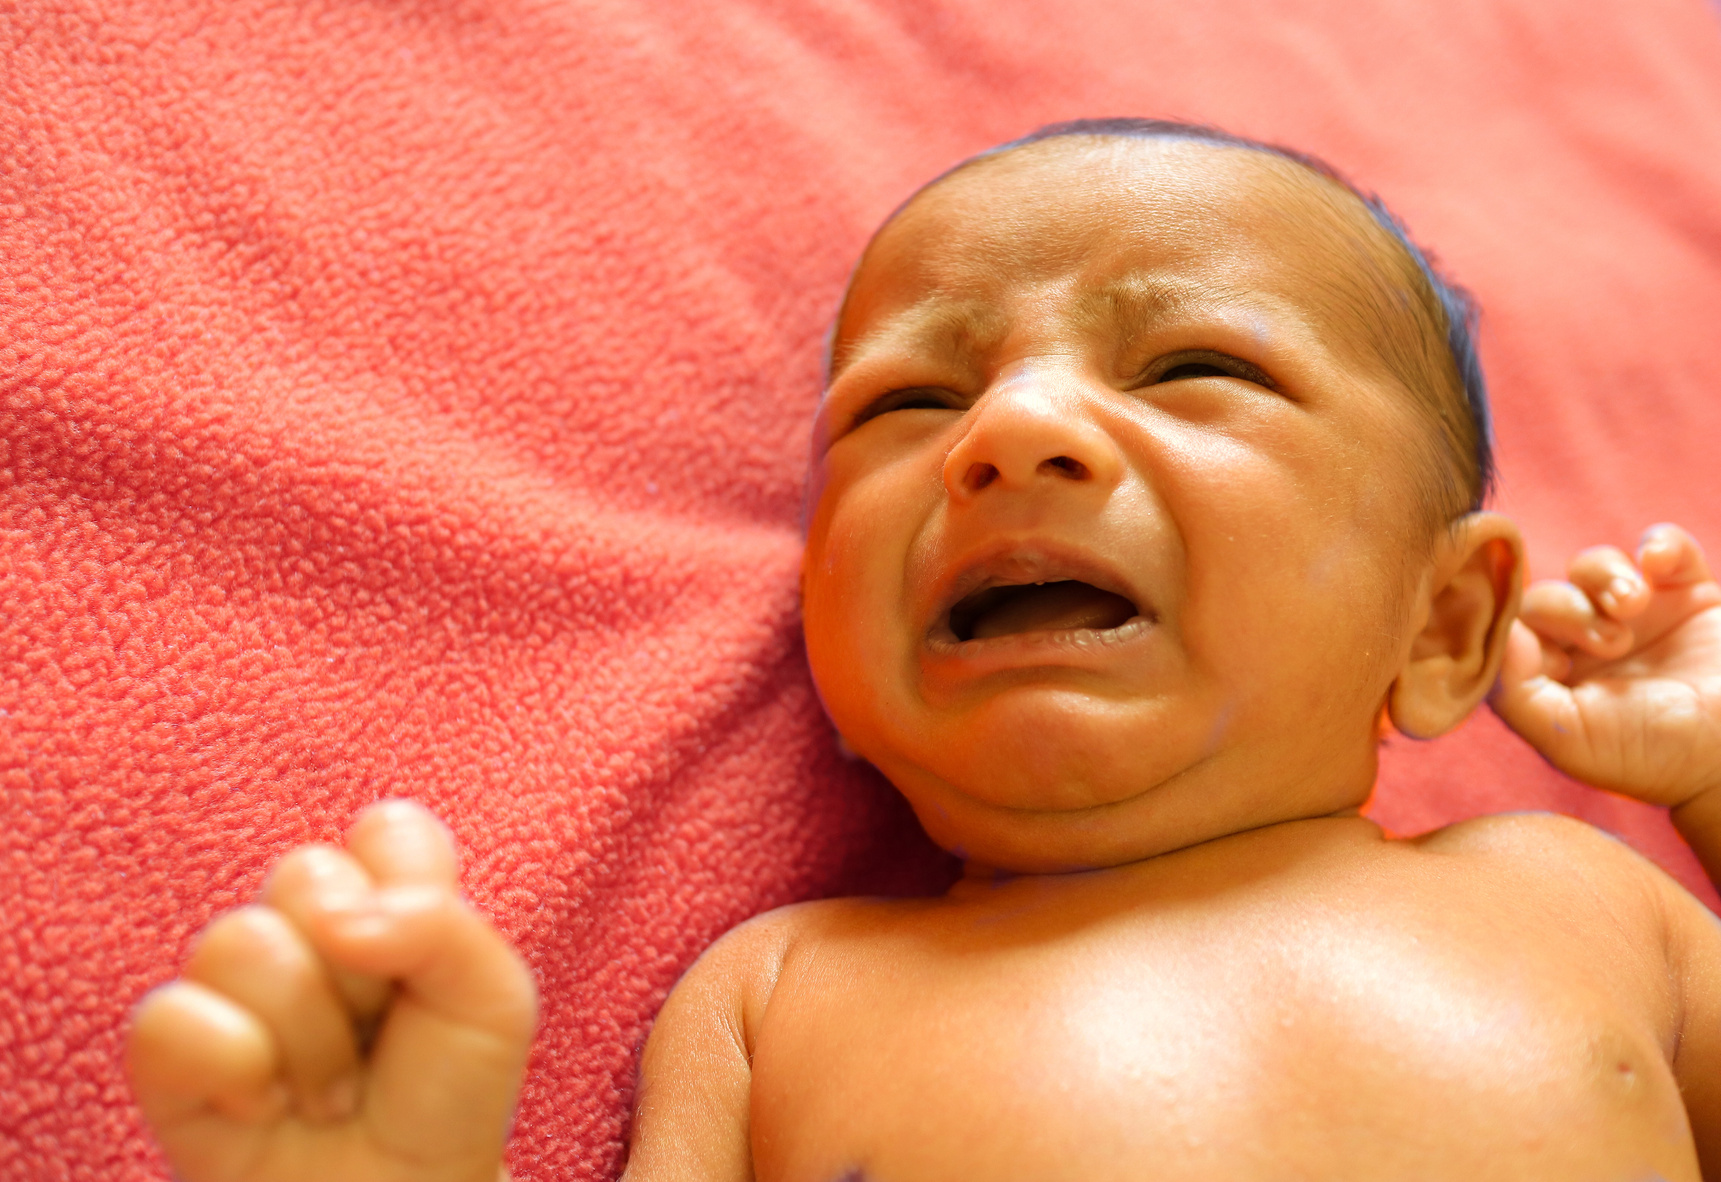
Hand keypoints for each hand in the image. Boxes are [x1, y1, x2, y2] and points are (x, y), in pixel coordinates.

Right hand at [128, 800, 536, 1181]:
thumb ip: (438, 926)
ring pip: (238, 943)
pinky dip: (234, 1074)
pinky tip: (263, 1109)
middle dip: (360, 976)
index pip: (387, 830)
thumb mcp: (490, 999)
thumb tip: (337, 922)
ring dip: (308, 1043)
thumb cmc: (447, 1098)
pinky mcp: (169, 1051)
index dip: (410, 891)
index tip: (428, 966)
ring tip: (331, 1093)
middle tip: (377, 1040)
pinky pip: (167, 1020)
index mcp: (383, 896)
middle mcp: (301, 926)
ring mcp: (230, 985)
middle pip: (304, 874)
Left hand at [1491, 524, 1720, 807]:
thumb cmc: (1656, 755)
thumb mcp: (1570, 738)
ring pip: (1594, 565)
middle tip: (1612, 642)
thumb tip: (1494, 634)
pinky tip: (1661, 566)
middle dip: (1570, 609)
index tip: (1550, 647)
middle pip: (1548, 594)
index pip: (1508, 629)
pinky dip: (1659, 545)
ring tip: (1635, 606)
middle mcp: (1586, 644)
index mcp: (1551, 677)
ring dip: (1605, 576)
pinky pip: (1662, 546)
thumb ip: (1515, 691)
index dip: (1518, 625)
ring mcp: (1637, 616)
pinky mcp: (1688, 592)